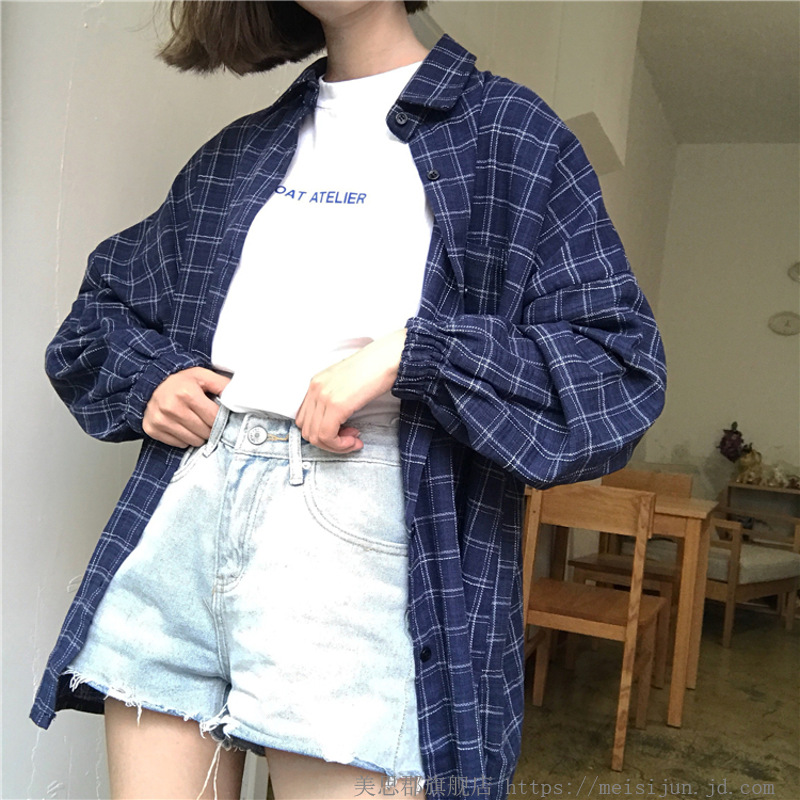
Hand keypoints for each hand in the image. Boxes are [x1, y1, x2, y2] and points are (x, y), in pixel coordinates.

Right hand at [143, 367, 230, 447]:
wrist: (151, 382)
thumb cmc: (180, 380)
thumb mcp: (202, 376)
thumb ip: (222, 385)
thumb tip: (240, 396)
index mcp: (187, 393)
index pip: (214, 419)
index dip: (219, 419)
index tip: (217, 415)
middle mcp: (172, 408)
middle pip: (205, 432)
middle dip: (210, 427)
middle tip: (206, 418)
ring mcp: (161, 420)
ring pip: (193, 441)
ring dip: (198, 434)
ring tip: (195, 421)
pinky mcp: (153, 429)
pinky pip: (179, 444)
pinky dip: (184, 438)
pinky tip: (182, 426)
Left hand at [295, 329, 406, 452]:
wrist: (388, 358)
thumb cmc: (374, 369)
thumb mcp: (345, 384)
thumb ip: (334, 400)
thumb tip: (335, 423)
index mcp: (316, 383)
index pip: (304, 419)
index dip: (321, 433)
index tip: (341, 433)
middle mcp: (315, 389)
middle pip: (307, 430)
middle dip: (328, 443)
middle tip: (348, 439)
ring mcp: (324, 396)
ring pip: (315, 437)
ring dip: (335, 446)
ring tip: (353, 440)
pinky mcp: (336, 405)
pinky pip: (327, 435)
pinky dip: (340, 445)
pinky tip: (354, 439)